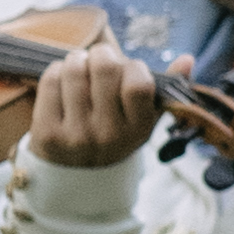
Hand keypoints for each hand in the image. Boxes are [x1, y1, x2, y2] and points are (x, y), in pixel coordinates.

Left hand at [26, 42, 158, 169]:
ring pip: (74, 69)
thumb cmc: (114, 137)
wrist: (76, 178)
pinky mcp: (46, 133)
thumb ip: (165, 89)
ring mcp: (75, 135)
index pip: (139, 83)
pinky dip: (57, 71)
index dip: (133, 66)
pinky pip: (50, 80)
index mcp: (138, 130)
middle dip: (102, 54)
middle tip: (100, 60)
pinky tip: (63, 81)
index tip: (128, 70)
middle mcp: (108, 135)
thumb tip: (187, 59)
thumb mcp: (144, 121)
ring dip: (77, 60)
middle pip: (104, 67)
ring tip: (80, 68)